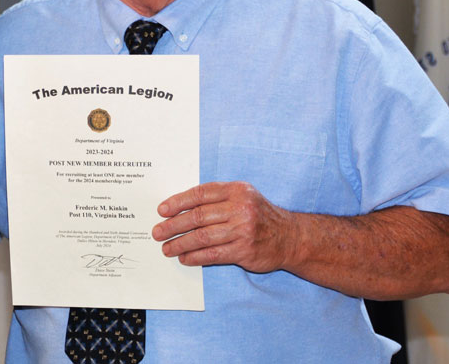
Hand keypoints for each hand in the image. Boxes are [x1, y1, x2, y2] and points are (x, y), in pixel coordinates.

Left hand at [152, 181, 294, 272]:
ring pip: (202, 237)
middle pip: (198, 217)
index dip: (178, 202)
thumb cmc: (259, 214)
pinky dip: (195, 257)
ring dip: (180, 244)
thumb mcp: (243, 196)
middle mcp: (240, 209)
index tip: (162, 210)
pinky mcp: (244, 251)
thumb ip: (217, 198)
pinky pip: (213, 254)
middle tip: (158, 232)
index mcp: (236, 191)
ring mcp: (243, 231)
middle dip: (173, 225)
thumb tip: (180, 206)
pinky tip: (185, 258)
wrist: (290, 237)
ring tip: (167, 248)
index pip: (200, 194)